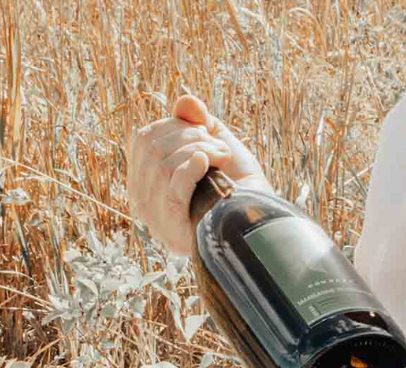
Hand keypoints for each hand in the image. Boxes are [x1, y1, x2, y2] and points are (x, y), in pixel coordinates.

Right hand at [126, 94, 273, 256]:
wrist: (261, 222)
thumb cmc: (239, 186)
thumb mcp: (216, 144)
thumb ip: (197, 121)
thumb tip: (185, 101)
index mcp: (147, 183)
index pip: (144, 140)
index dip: (173, 126)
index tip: (204, 133)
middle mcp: (145, 203)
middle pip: (152, 149)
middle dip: (189, 136)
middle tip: (218, 147)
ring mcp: (157, 219)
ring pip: (163, 164)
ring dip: (199, 150)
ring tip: (223, 158)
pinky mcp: (174, 228)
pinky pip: (173, 187)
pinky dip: (191, 167)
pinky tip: (207, 163)